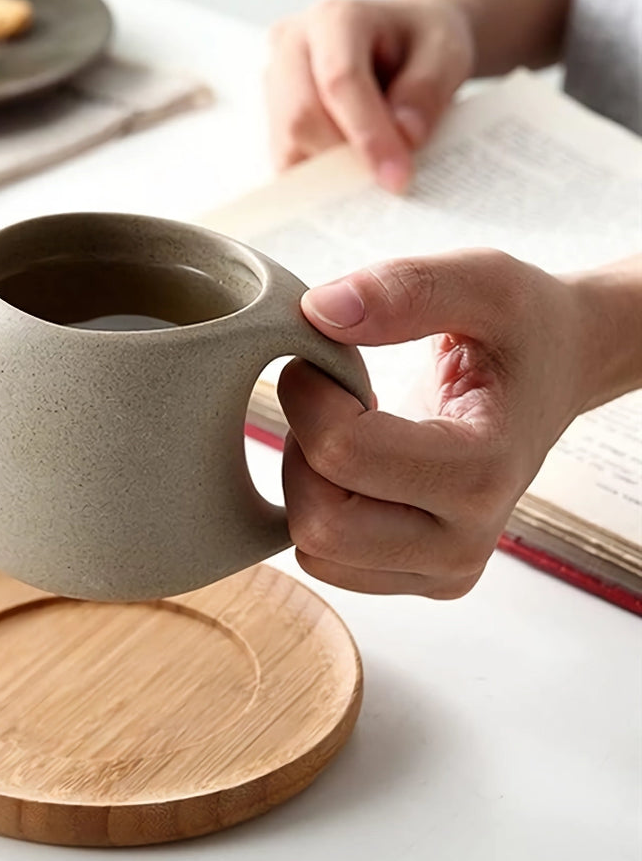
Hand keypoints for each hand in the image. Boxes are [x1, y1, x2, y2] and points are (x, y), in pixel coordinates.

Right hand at [266, 0, 475, 190]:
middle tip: (390, 184)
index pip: (339, 80)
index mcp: (333, 17)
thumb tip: (405, 137)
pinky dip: (320, 179)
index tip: (398, 177)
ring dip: (331, 173)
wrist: (399, 40)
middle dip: (345, 160)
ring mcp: (274, 82)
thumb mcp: (446, 51)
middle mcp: (291, 45)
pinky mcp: (272, 117)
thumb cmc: (420, 41)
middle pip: (300, 117)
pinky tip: (353, 175)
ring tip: (374, 174)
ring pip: (287, 146)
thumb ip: (428, 88)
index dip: (367, 134)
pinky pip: (286, 159)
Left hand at [277, 250, 590, 598]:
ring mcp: (445, 569)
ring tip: (348, 430)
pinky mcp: (422, 579)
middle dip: (301, 448)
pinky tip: (357, 466)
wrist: (559, 371)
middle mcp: (466, 541)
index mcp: (483, 471)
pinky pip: (326, 561)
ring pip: (315, 549)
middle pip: (321, 522)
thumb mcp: (484, 282)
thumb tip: (319, 312)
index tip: (321, 359)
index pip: (343, 453)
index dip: (307, 395)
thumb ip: (407, 288)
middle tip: (329, 398)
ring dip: (306, 481)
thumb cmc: (521, 329)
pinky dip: (319, 508)